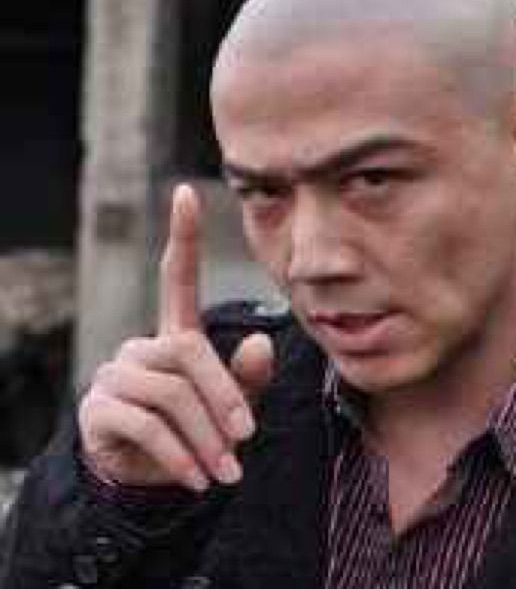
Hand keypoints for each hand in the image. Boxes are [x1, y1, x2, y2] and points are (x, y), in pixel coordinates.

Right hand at [78, 184, 273, 490]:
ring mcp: (116, 374)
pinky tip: (197, 479)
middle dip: (223, 397)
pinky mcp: (99, 408)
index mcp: (175, 336)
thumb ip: (246, 376)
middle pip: (189, 353)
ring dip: (205, 437)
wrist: (148, 476)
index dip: (184, 235)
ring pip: (171, 393)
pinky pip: (145, 425)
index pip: (178, 277)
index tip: (188, 191)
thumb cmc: (197, 431)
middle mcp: (142, 345)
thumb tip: (261, 341)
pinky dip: (179, 456)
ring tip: (226, 471)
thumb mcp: (230, 406)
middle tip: (246, 438)